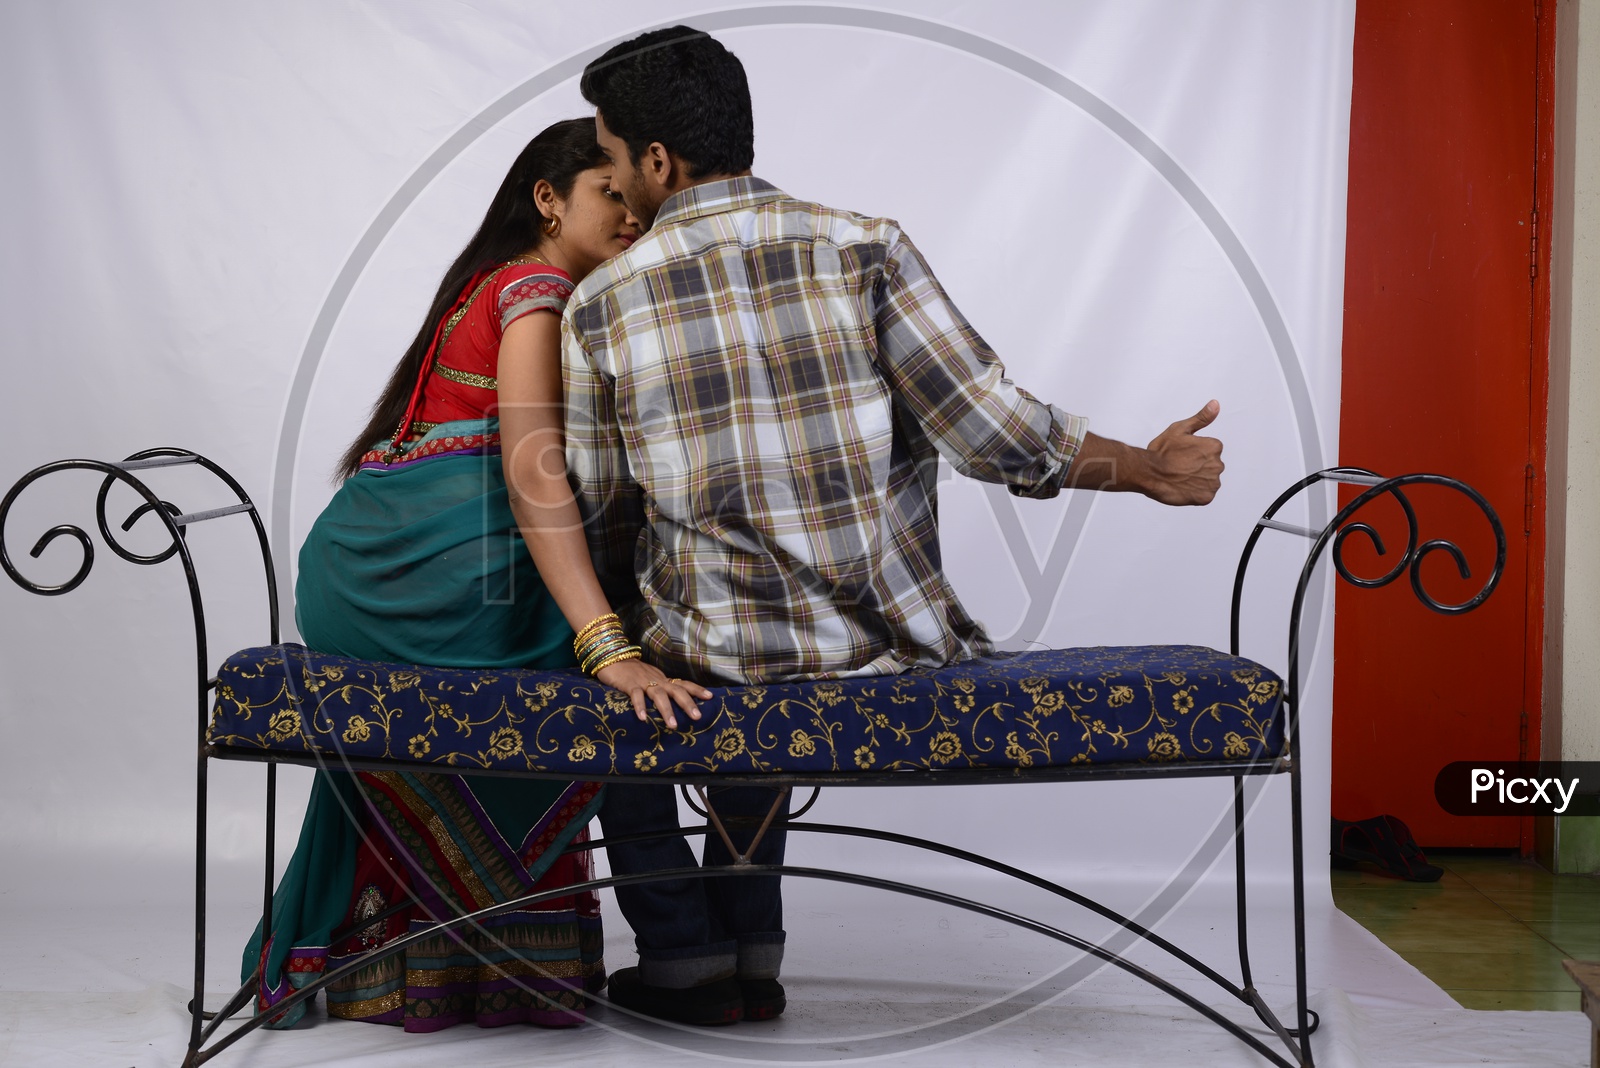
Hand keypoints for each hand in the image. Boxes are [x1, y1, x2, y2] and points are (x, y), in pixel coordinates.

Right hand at [594, 658, 711, 729]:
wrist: (612, 657)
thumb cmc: (631, 672)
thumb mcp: (650, 678)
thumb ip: (660, 688)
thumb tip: (673, 702)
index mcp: (662, 679)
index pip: (683, 684)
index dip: (696, 689)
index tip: (710, 697)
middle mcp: (656, 680)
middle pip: (676, 690)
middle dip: (687, 703)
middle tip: (698, 717)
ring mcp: (643, 682)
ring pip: (658, 695)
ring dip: (666, 710)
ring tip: (673, 726)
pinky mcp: (629, 684)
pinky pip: (636, 696)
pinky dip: (639, 706)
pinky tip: (642, 718)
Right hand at [1140, 400, 1224, 505]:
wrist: (1149, 473)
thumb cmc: (1161, 451)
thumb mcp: (1180, 429)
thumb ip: (1201, 418)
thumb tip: (1216, 404)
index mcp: (1214, 446)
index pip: (1210, 451)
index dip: (1194, 453)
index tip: (1181, 455)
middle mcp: (1218, 464)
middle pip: (1210, 466)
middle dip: (1197, 467)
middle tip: (1178, 467)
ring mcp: (1213, 482)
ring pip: (1208, 481)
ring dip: (1196, 481)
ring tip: (1179, 478)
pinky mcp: (1206, 497)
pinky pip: (1205, 495)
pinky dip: (1195, 494)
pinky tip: (1183, 488)